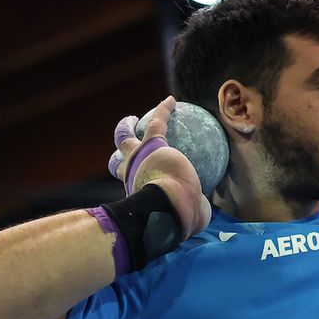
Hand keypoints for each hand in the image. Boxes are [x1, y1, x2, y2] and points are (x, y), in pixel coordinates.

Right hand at [111, 97, 210, 238]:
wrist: (169, 207)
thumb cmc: (178, 217)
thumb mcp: (186, 216)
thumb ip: (191, 209)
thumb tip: (201, 211)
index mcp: (138, 194)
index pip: (131, 186)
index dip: (131, 180)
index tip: (137, 175)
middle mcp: (131, 175)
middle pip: (117, 161)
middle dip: (119, 153)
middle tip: (126, 144)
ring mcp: (139, 158)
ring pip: (126, 138)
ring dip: (127, 126)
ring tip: (136, 117)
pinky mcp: (153, 144)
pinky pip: (156, 121)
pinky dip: (162, 109)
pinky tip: (172, 100)